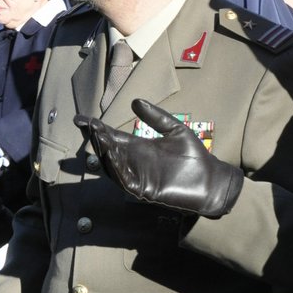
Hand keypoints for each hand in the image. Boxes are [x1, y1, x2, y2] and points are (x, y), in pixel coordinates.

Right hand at [74, 99, 244, 218]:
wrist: (212, 180)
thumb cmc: (195, 157)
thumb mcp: (175, 130)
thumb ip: (156, 118)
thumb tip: (135, 101)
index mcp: (140, 147)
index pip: (112, 137)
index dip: (96, 128)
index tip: (80, 119)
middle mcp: (135, 162)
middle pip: (108, 151)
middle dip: (97, 139)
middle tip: (89, 126)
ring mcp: (139, 177)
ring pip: (113, 167)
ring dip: (105, 153)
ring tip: (99, 137)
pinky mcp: (146, 191)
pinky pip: (126, 181)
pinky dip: (117, 170)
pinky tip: (112, 157)